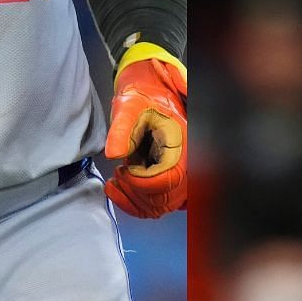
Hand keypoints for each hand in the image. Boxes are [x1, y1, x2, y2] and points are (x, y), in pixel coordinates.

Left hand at [103, 50, 186, 218]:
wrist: (148, 94)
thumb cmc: (141, 98)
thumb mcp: (129, 105)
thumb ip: (122, 128)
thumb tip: (113, 153)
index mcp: (182, 145)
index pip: (168, 181)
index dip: (142, 182)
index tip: (123, 170)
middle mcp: (187, 164)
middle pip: (165, 199)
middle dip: (136, 191)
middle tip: (119, 172)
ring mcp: (180, 175)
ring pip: (161, 206)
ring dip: (134, 199)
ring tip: (117, 178)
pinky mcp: (170, 181)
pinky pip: (158, 205)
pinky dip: (136, 204)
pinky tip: (117, 190)